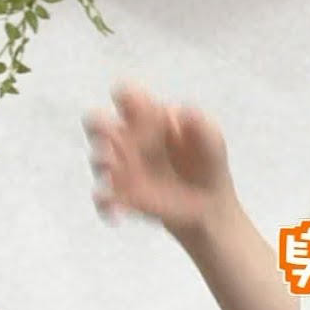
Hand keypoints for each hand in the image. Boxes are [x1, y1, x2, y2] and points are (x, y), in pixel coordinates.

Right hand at [83, 82, 237, 237]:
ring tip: (128, 178)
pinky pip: (100, 196)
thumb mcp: (213, 142)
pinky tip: (121, 212)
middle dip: (101, 128)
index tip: (153, 123)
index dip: (131, 105)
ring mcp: (122, 167)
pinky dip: (105, 203)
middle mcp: (130, 139)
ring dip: (106, 165)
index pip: (127, 96)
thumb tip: (182, 109)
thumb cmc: (210, 163)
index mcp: (150, 118)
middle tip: (124, 145)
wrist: (210, 205)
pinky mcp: (121, 195)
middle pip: (96, 120)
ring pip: (96, 157)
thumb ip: (200, 125)